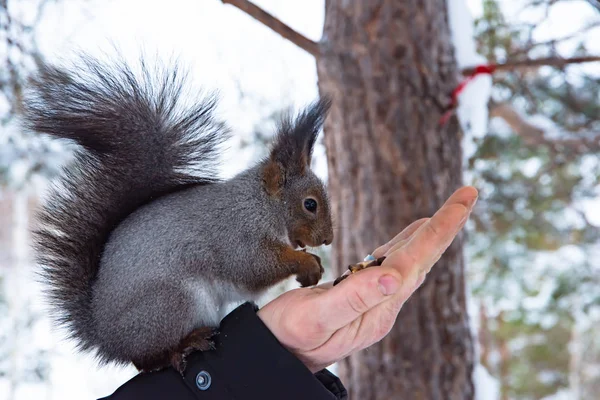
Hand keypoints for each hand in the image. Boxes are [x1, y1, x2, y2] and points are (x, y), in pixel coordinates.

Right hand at [257, 186, 477, 372]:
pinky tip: (408, 239)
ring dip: (429, 235)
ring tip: (449, 212)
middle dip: (446, 225)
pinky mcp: (361, 297)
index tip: (466, 199)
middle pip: (422, 258)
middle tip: (468, 194)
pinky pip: (391, 265)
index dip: (443, 227)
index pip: (417, 260)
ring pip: (410, 261)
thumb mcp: (316, 317)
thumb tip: (395, 276)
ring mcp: (374, 302)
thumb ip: (353, 298)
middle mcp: (383, 306)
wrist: (275, 356)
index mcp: (378, 308)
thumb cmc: (288, 337)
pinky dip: (404, 246)